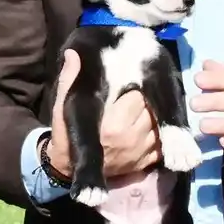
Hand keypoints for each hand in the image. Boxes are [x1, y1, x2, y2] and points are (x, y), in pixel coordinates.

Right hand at [45, 50, 159, 179]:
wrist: (67, 168)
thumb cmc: (65, 134)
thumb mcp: (62, 106)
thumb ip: (69, 79)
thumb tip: (73, 54)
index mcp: (113, 124)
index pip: (138, 96)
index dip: (133, 87)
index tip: (125, 85)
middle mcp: (130, 139)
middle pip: (152, 108)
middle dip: (146, 100)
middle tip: (133, 97)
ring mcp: (139, 153)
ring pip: (160, 124)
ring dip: (154, 115)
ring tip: (140, 111)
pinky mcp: (144, 163)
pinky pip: (162, 143)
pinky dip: (158, 133)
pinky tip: (148, 126)